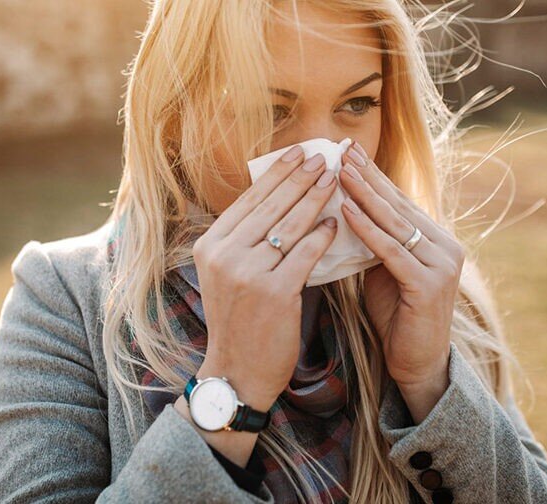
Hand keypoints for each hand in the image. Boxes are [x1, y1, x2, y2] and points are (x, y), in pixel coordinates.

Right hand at [192, 145, 340, 412]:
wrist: (238, 373)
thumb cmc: (240, 322)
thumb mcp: (228, 276)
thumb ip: (245, 241)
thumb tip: (278, 198)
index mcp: (210, 246)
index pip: (249, 201)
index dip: (276, 175)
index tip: (298, 153)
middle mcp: (224, 255)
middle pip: (270, 207)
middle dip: (300, 178)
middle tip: (323, 157)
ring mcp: (248, 273)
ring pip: (290, 225)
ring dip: (316, 199)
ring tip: (334, 180)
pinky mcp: (274, 293)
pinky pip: (305, 254)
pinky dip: (322, 236)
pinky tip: (336, 223)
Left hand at [337, 141, 462, 418]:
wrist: (416, 364)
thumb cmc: (396, 318)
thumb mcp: (384, 271)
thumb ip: (375, 242)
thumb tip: (343, 209)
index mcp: (436, 240)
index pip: (400, 201)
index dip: (374, 176)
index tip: (348, 152)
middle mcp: (445, 246)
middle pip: (398, 205)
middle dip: (368, 177)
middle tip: (342, 150)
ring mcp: (442, 265)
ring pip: (395, 223)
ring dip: (365, 196)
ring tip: (340, 172)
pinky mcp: (429, 285)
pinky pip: (391, 251)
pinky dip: (367, 230)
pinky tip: (346, 212)